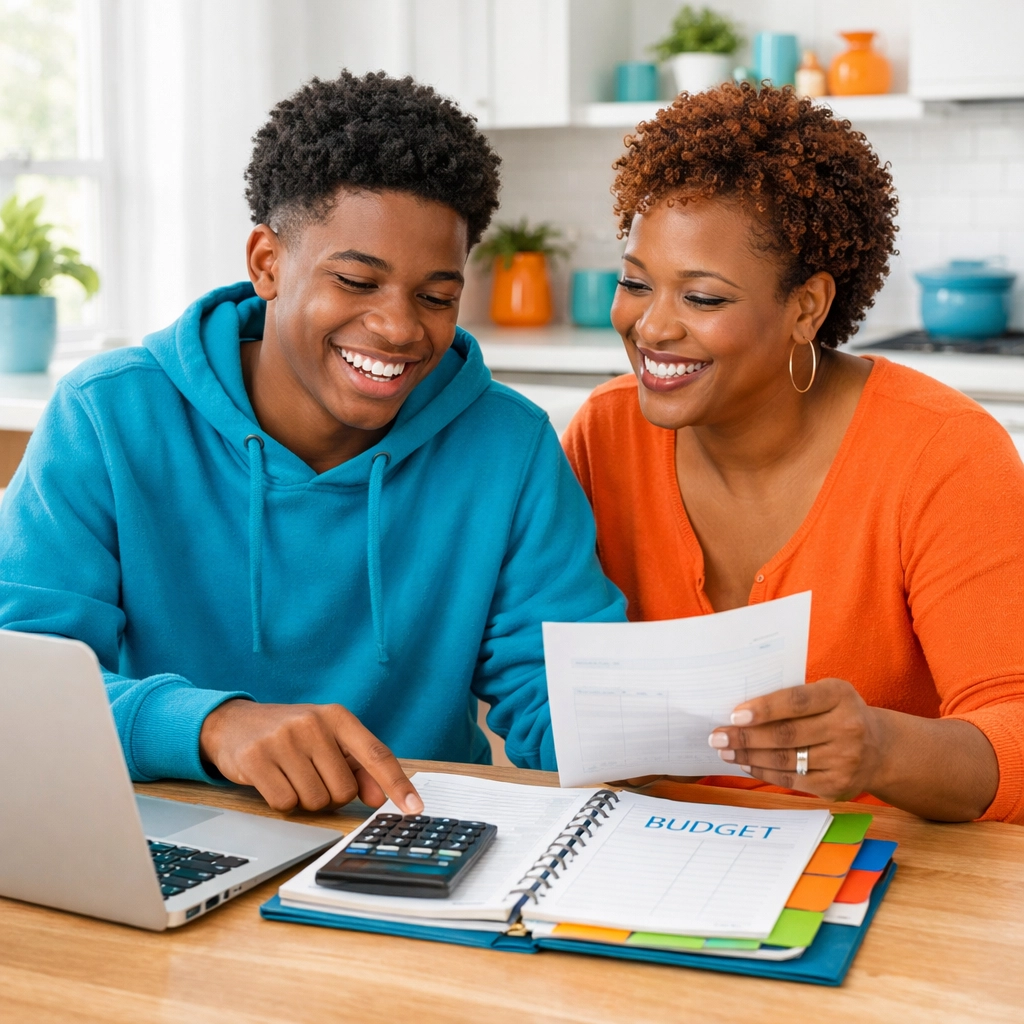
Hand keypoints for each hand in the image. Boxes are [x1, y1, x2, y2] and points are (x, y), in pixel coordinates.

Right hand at [199, 700, 422, 814]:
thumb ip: (358, 767)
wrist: (234, 723)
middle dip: (331, 795)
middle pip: (343, 790)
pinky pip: (286, 804)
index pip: (376, 755)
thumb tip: (380, 797)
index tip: (415, 809)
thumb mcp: (327, 740)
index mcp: (337, 717)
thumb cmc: (291, 735)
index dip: (397, 785)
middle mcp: (313, 724)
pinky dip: (283, 802)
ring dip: (306, 800)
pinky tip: (273, 780)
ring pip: (315, 801)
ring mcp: (284, 740)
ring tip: (292, 775)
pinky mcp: (256, 759)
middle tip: (313, 776)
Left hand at [707, 679, 886, 801]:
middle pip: (786, 735)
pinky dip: (764, 772)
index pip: (796, 702)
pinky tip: (745, 764)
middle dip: (745, 737)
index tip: (735, 715)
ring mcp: (845, 761)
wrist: (880, 749)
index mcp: (840, 695)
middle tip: (717, 736)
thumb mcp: (827, 694)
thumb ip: (793, 698)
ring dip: (748, 756)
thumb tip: (741, 710)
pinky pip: (791, 780)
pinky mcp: (836, 787)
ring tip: (725, 751)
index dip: (764, 709)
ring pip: (785, 760)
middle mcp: (847, 728)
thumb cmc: (838, 713)